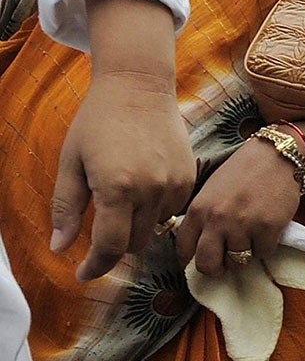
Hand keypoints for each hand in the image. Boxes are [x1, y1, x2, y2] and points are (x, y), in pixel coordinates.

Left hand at [57, 0, 193, 279]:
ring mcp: (174, 186)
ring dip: (135, 227)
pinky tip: (142, 188)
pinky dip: (154, 211)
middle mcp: (150, 191)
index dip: (95, 266)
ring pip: (154, 229)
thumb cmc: (97, 121)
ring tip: (122, 202)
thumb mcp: (71, 162)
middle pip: (134, 243)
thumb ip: (66, 208)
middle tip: (98, 233)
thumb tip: (60, 248)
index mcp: (117, 188)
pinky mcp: (189, 179)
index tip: (82, 274)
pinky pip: (171, 211)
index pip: (110, 246)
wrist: (139, 87)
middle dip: (114, 245)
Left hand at [175, 138, 299, 276]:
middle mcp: (217, 220)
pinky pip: (263, 253)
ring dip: (245, 253)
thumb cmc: (241, 173)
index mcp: (198, 209)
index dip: (191, 260)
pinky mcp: (268, 229)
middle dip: (216, 269)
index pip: (184, 248)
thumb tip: (199, 247)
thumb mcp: (210, 191)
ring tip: (250, 236)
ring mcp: (243, 225)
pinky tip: (266, 229)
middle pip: (207, 265)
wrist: (275, 158)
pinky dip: (266, 245)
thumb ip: (202, 217)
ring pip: (239, 261)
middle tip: (225, 263)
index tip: (200, 260)